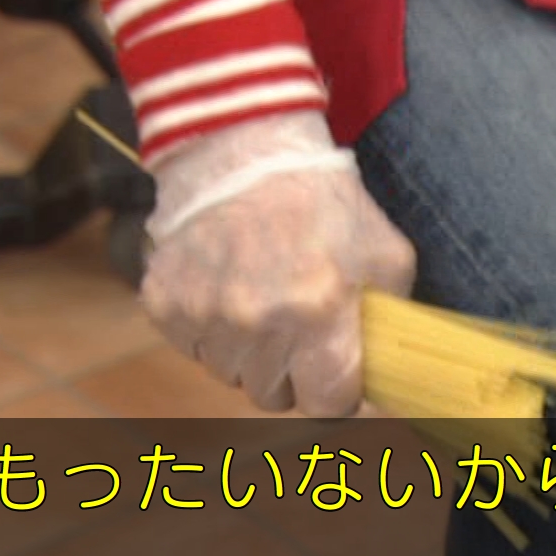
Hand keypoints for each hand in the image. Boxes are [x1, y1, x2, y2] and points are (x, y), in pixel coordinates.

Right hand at [138, 113, 415, 416]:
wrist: (243, 151)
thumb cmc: (323, 203)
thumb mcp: (385, 256)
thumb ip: (390, 322)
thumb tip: (388, 377)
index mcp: (319, 313)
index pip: (328, 404)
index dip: (336, 391)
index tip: (337, 371)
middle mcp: (258, 322)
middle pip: (276, 396)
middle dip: (292, 372)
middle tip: (299, 326)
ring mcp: (206, 316)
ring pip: (232, 376)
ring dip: (250, 352)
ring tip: (262, 298)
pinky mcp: (166, 306)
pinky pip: (194, 349)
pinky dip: (211, 330)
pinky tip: (227, 287)